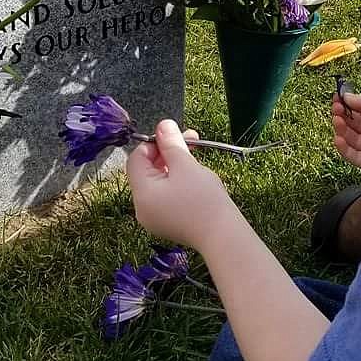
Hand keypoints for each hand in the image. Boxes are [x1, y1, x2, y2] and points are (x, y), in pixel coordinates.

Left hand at [127, 119, 236, 248]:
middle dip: (168, 152)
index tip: (176, 136)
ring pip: (158, 182)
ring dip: (175, 165)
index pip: (137, 158)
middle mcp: (142, 208)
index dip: (155, 143)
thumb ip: (171, 142)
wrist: (223, 236)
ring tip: (197, 157)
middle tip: (192, 140)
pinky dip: (177, 183)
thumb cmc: (204, 199)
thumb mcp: (186, 164)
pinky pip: (166, 196)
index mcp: (141, 193)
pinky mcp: (167, 224)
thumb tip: (162, 125)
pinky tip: (195, 177)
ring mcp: (154, 218)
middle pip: (147, 170)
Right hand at [333, 93, 360, 173]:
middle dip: (342, 116)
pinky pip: (354, 156)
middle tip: (336, 109)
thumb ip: (360, 100)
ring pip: (352, 140)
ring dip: (341, 130)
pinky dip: (344, 149)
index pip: (359, 111)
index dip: (347, 106)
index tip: (337, 99)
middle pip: (354, 125)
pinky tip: (338, 138)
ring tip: (337, 121)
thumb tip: (345, 96)